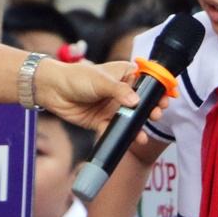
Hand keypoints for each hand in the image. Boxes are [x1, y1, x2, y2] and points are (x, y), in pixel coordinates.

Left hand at [37, 59, 166, 132]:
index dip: (157, 91)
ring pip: (129, 119)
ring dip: (137, 127)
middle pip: (141, 103)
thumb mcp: (100, 81)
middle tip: (156, 115)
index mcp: (124, 75)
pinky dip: (120, 136)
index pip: (146, 83)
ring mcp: (112, 107)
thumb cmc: (76, 77)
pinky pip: (114, 130)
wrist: (52, 90)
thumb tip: (136, 102)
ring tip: (142, 136)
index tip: (165, 99)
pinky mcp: (101, 121)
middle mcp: (121, 92)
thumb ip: (119, 91)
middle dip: (150, 111)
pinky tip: (126, 141)